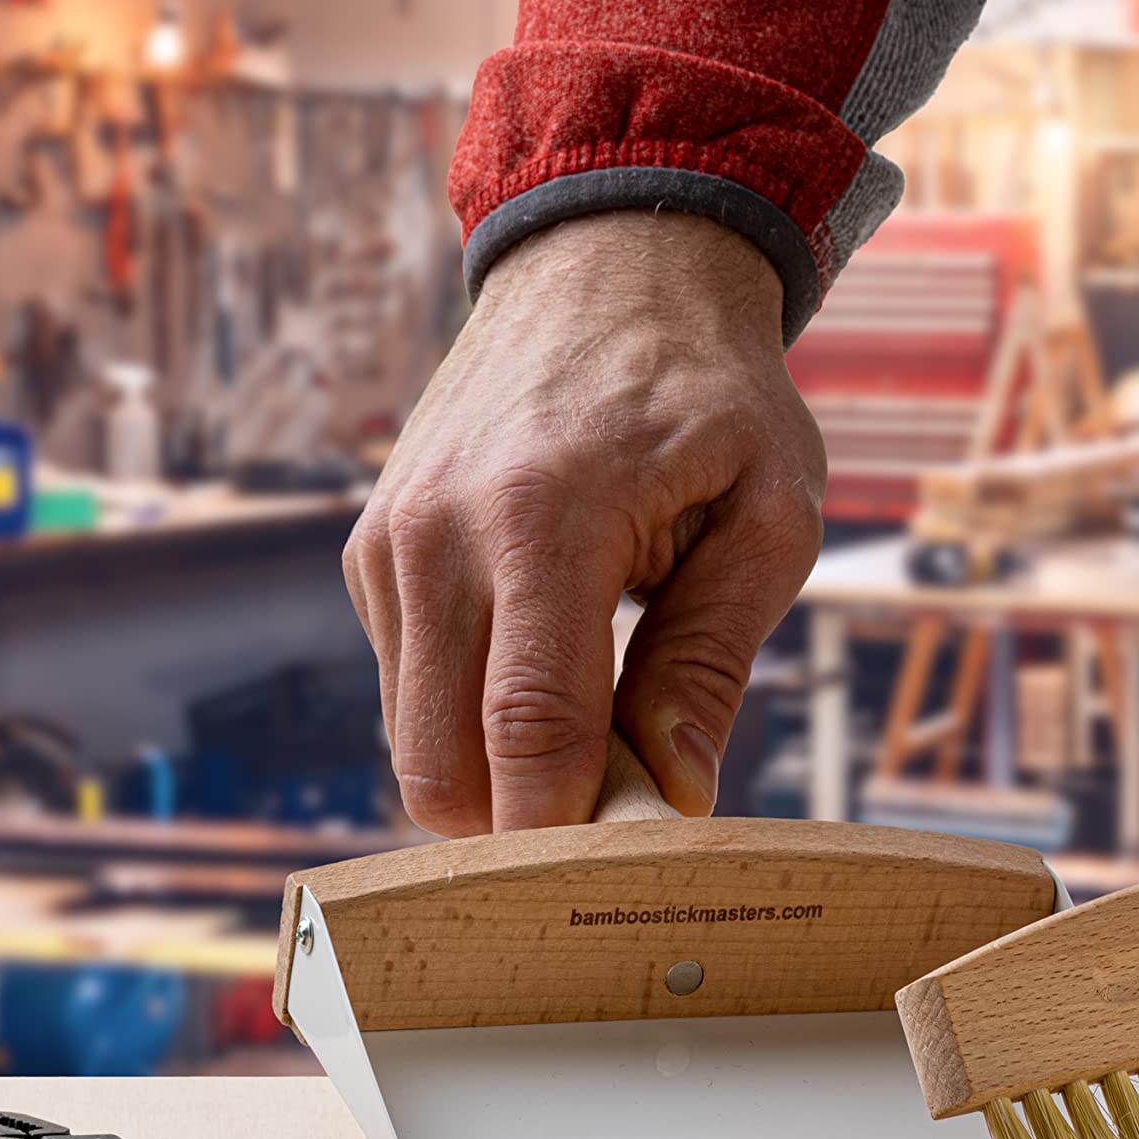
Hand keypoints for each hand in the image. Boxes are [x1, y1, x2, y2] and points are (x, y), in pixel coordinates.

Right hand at [346, 210, 824, 832]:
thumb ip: (713, 657)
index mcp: (546, 517)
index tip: (631, 873)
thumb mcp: (767, 513)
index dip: (571, 830)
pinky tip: (550, 659)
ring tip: (600, 718)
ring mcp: (389, 543)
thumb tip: (674, 791)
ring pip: (412, 744)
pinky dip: (472, 714)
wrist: (607, 265)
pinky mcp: (371, 552)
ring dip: (498, 770)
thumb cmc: (709, 391)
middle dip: (526, 824)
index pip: (528, 730)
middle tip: (624, 803)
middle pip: (441, 768)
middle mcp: (439, 534)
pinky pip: (407, 689)